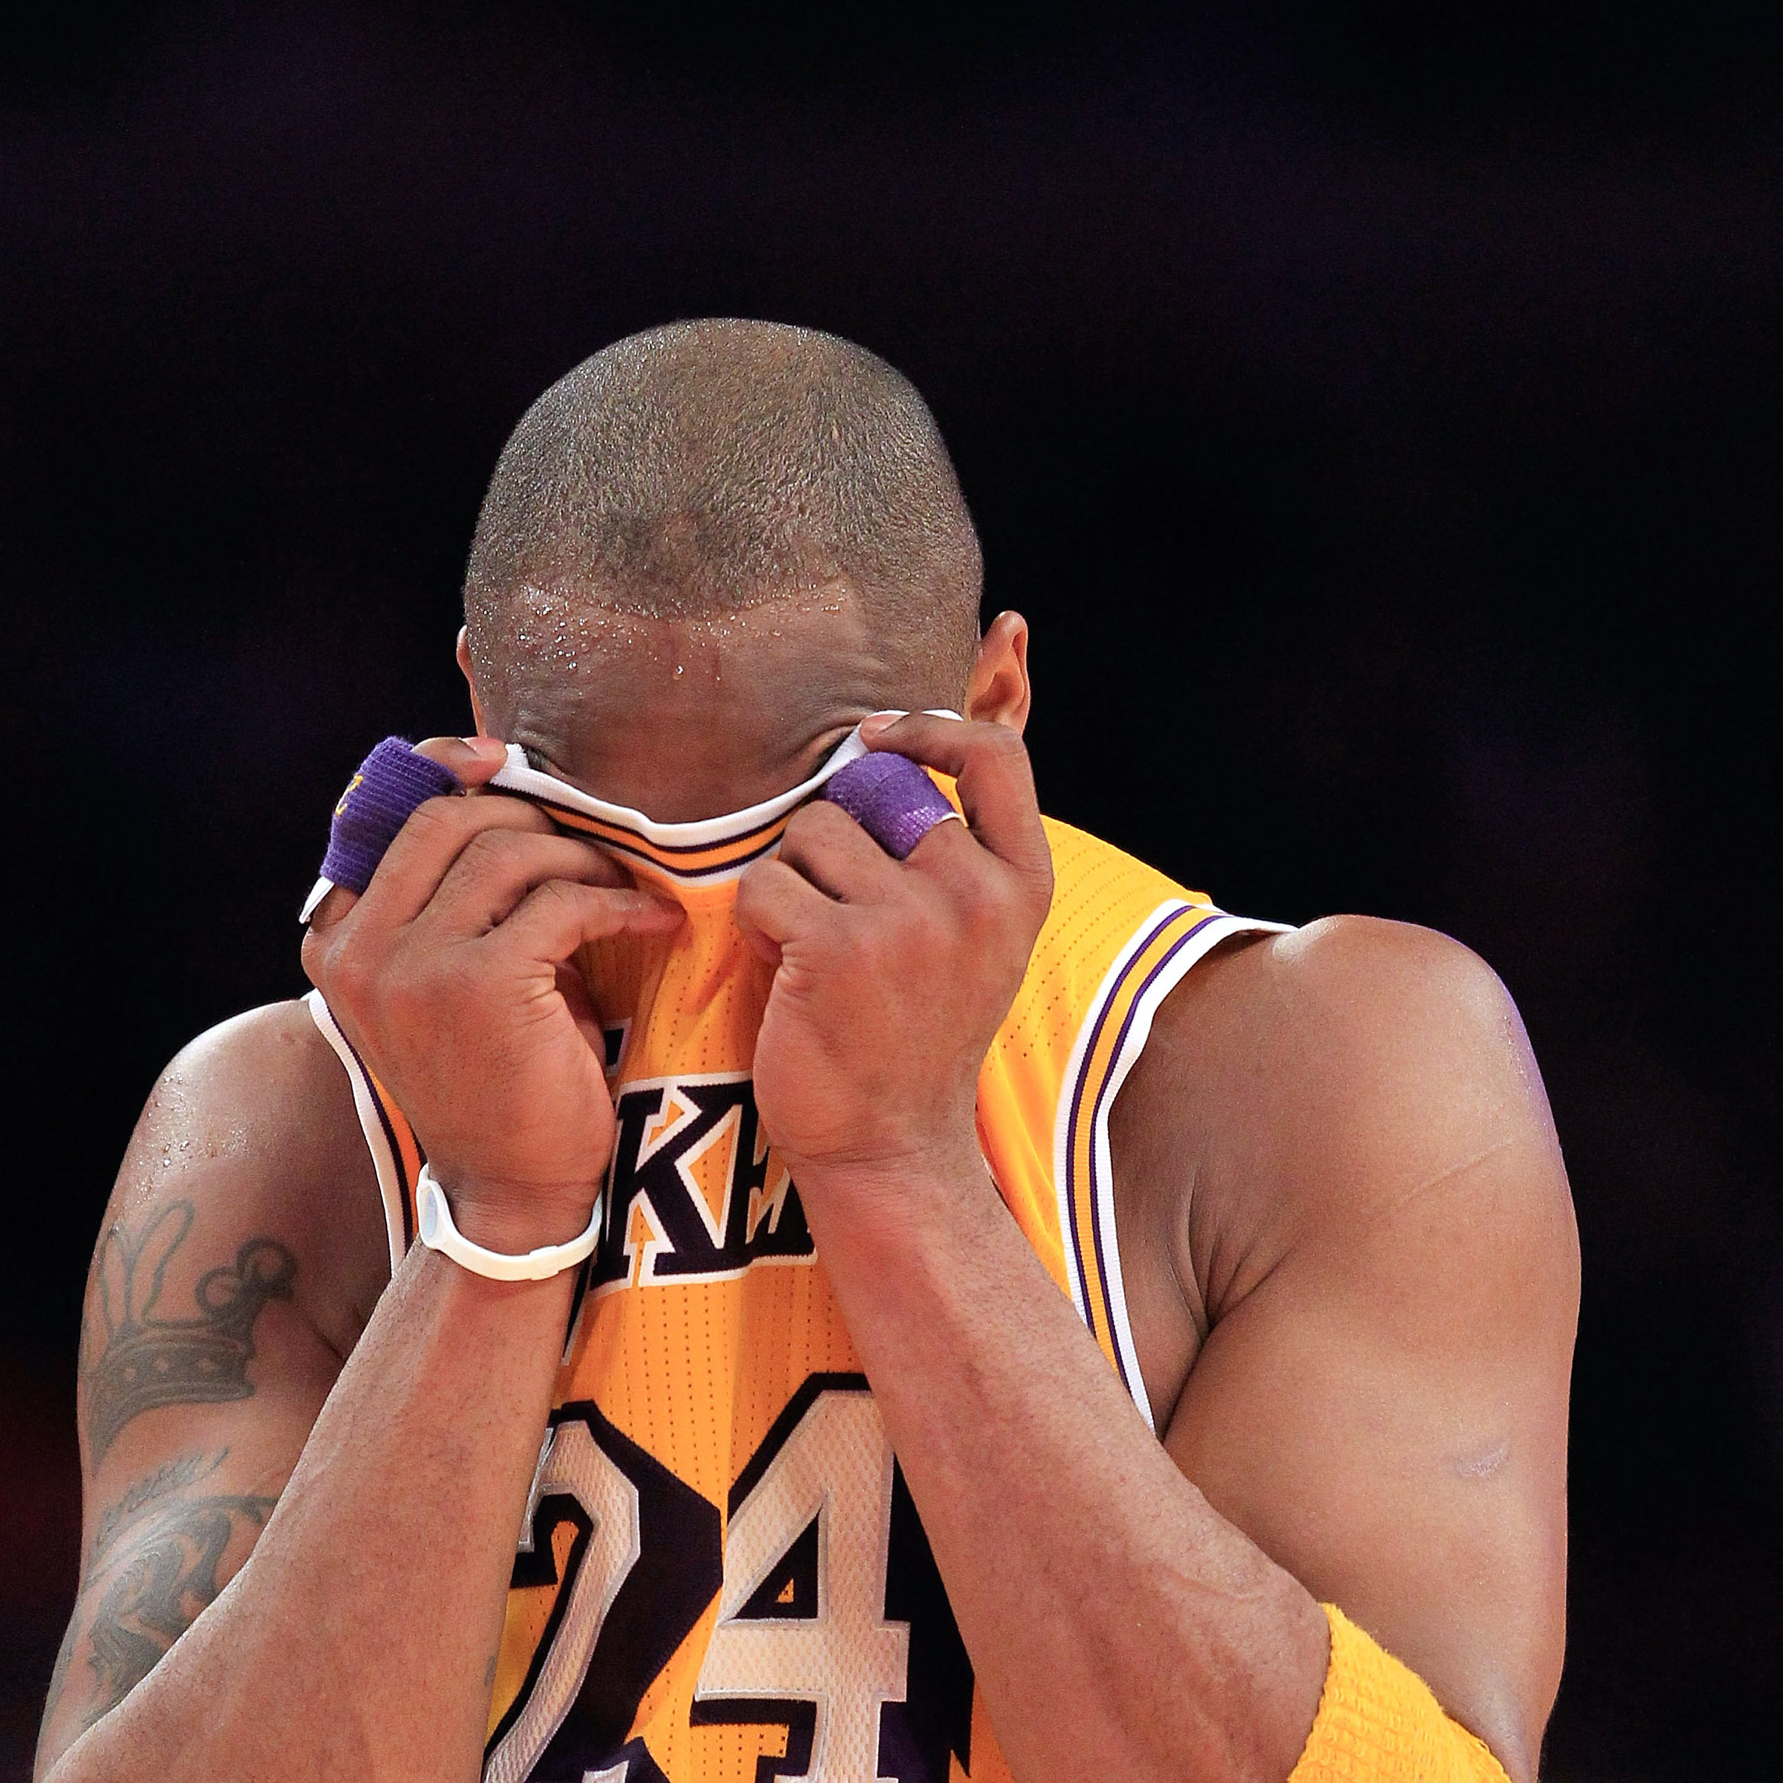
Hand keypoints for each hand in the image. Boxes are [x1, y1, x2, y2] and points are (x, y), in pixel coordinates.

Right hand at [303, 735, 679, 1249]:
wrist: (511, 1192)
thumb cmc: (493, 1082)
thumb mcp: (443, 983)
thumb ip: (442, 904)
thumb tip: (493, 793)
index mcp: (333, 942)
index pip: (375, 815)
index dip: (440, 771)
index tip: (500, 762)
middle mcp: (356, 949)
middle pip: (445, 819)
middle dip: (527, 817)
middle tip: (585, 850)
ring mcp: (410, 967)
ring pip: (507, 853)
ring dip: (581, 862)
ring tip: (622, 893)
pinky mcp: (478, 984)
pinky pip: (560, 903)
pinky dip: (616, 905)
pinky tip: (651, 924)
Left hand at [734, 715, 1052, 1190]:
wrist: (891, 1150)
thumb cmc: (920, 1030)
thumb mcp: (978, 925)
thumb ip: (976, 811)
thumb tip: (1009, 632)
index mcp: (1024, 886)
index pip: (995, 755)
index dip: (929, 732)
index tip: (882, 742)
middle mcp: (978, 897)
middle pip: (872, 791)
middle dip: (836, 843)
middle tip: (846, 922)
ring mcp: (911, 924)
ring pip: (810, 834)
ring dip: (794, 885)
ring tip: (816, 954)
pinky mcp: (836, 950)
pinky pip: (765, 885)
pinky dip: (759, 927)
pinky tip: (788, 979)